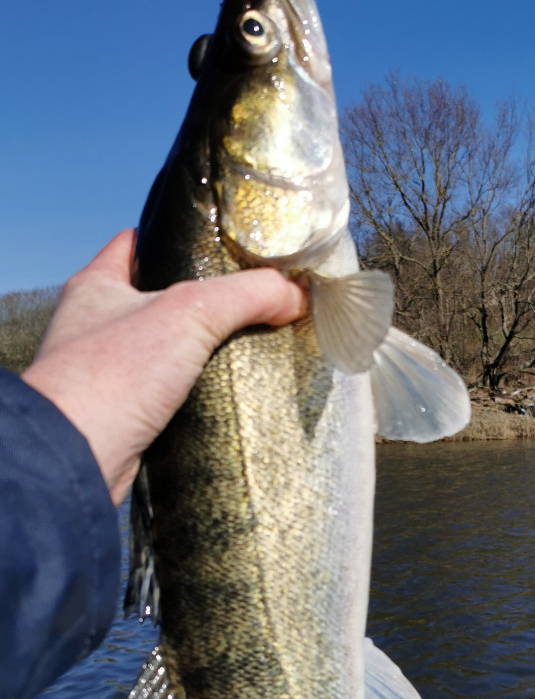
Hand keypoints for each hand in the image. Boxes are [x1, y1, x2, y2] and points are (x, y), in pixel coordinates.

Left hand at [22, 229, 306, 505]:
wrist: (77, 459)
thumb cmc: (111, 376)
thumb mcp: (189, 314)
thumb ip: (247, 294)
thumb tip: (294, 294)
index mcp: (97, 286)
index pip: (138, 243)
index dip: (178, 238)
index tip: (220, 246)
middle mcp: (98, 326)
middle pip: (162, 299)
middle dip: (207, 302)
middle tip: (251, 302)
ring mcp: (109, 373)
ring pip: (168, 351)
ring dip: (205, 353)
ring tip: (251, 348)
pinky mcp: (125, 416)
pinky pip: (170, 396)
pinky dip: (197, 394)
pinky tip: (229, 393)